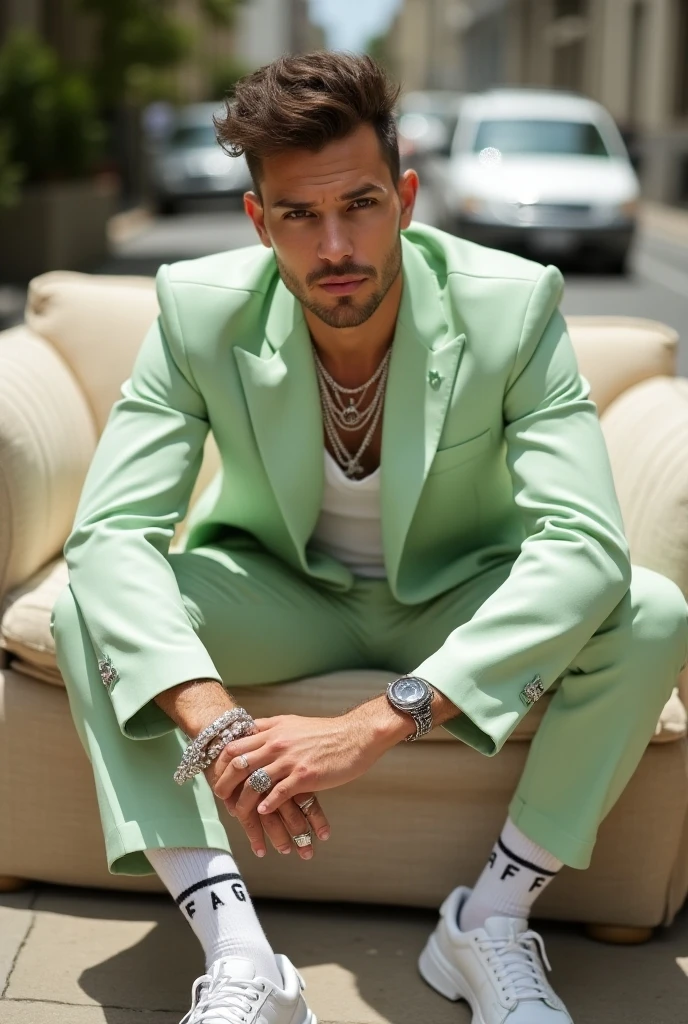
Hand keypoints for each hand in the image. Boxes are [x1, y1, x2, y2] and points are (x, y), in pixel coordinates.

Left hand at [210, 707, 395, 850]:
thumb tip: (251, 730)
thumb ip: (270, 727)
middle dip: (225, 782)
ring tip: (238, 813)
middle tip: (221, 796)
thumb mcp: (292, 722)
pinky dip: (268, 805)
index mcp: (273, 731)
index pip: (236, 745)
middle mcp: (277, 744)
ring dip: (244, 800)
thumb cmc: (325, 731)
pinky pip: (279, 793)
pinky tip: (263, 812)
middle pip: (239, 764)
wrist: (355, 736)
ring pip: (255, 782)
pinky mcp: (305, 776)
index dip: (222, 762)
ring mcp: (290, 760)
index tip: (217, 774)